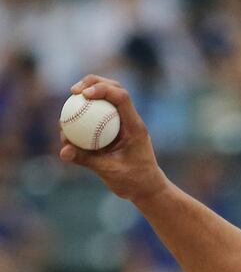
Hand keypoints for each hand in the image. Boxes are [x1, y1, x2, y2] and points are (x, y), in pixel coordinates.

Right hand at [59, 75, 168, 203]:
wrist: (147, 189)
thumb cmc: (134, 181)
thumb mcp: (109, 171)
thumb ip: (86, 160)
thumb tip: (62, 151)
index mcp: (135, 126)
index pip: (122, 97)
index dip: (102, 89)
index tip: (83, 94)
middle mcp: (130, 121)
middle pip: (114, 89)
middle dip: (93, 83)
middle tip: (73, 91)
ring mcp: (123, 124)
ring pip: (106, 99)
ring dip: (88, 94)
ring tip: (70, 101)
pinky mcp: (115, 130)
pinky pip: (99, 115)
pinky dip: (85, 114)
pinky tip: (69, 122)